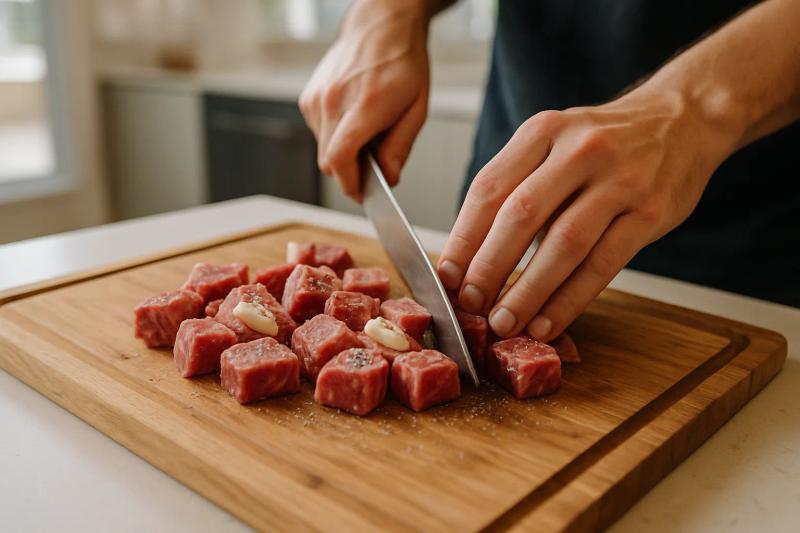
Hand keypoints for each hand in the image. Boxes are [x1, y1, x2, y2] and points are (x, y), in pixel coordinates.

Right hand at [299, 0, 430, 199]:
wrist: (380, 25)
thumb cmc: (402, 62)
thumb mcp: (416, 108)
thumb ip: (400, 147)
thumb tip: (388, 178)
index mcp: (363, 105)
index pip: (341, 159)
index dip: (350, 185)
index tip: (362, 195)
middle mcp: (333, 102)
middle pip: (329, 161)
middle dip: (349, 173)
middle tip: (372, 169)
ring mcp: (316, 99)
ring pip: (323, 149)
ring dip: (343, 154)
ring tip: (367, 133)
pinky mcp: (308, 97)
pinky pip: (318, 133)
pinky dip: (334, 137)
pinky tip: (353, 120)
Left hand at [437, 88, 738, 341]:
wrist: (682, 119)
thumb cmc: (602, 143)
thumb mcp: (553, 143)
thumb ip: (516, 187)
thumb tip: (471, 255)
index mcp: (543, 132)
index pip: (489, 188)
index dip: (463, 237)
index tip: (447, 276)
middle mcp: (579, 150)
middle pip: (521, 214)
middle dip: (489, 266)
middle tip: (470, 304)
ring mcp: (619, 180)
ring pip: (564, 244)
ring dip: (528, 290)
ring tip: (504, 322)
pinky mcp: (650, 211)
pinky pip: (603, 264)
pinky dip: (570, 299)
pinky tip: (547, 322)